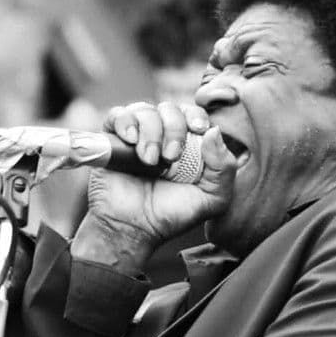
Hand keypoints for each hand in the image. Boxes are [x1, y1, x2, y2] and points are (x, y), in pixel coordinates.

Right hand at [71, 101, 237, 270]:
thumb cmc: (170, 215)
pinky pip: (117, 115)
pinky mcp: (111, 139)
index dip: (197, 116)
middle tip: (170, 157)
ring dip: (151, 132)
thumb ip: (224, 168)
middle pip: (171, 108)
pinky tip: (130, 140)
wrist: (131, 228)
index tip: (198, 129)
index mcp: (187, 144)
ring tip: (149, 161)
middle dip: (174, 128)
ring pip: (145, 110)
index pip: (194, 114)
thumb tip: (214, 131)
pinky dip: (125, 122)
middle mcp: (161, 135)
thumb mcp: (211, 199)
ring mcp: (136, 136)